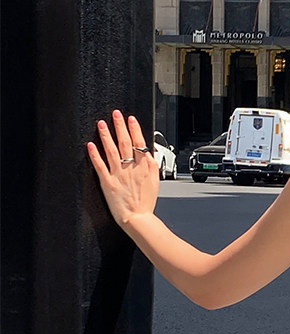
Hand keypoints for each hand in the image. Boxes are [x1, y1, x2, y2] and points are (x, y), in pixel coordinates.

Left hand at [87, 110, 159, 227]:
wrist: (138, 218)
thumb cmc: (146, 203)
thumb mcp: (155, 181)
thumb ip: (152, 165)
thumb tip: (148, 152)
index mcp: (143, 167)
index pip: (139, 143)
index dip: (134, 129)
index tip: (130, 119)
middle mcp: (131, 168)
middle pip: (125, 143)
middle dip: (120, 126)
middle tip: (115, 114)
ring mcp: (118, 175)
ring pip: (111, 151)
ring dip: (106, 136)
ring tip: (102, 124)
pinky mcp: (107, 183)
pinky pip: (100, 166)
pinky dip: (95, 155)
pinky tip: (90, 145)